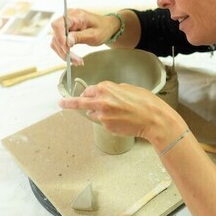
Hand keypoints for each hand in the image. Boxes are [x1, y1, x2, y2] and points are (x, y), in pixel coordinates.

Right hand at [50, 9, 119, 64]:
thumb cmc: (102, 29)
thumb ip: (79, 37)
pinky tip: (73, 58)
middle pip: (56, 35)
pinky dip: (64, 52)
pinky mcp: (65, 31)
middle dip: (63, 49)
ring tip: (77, 61)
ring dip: (64, 53)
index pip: (58, 25)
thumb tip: (67, 42)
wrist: (107, 27)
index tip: (67, 49)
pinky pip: (59, 43)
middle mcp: (67, 18)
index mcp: (76, 16)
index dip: (60, 38)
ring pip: (56, 41)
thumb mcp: (94, 35)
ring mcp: (65, 24)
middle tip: (74, 60)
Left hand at [59, 80, 177, 141]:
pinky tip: (121, 120)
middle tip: (62, 103)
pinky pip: (103, 122)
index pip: (89, 90)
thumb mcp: (129, 88)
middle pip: (79, 102)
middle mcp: (101, 101)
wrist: (153, 119)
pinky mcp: (106, 126)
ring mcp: (102, 115)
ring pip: (93, 113)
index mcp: (106, 88)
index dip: (88, 93)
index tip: (82, 94)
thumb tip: (107, 94)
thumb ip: (114, 90)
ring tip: (115, 113)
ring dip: (97, 112)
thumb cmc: (145, 102)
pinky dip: (108, 121)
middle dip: (69, 102)